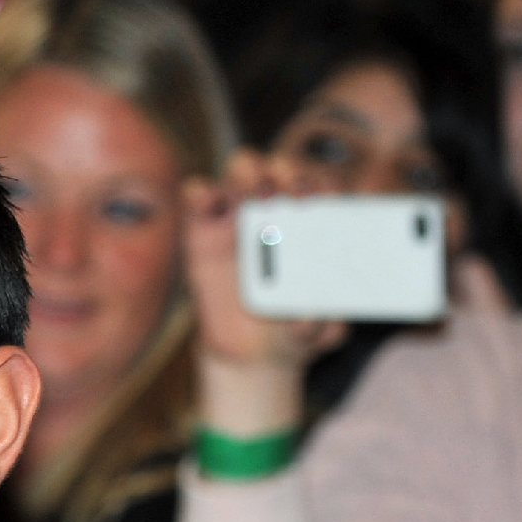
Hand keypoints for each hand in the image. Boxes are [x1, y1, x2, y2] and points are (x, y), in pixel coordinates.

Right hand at [182, 150, 346, 437]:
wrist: (249, 351)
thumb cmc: (293, 333)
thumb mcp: (316, 335)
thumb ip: (317, 327)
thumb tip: (306, 315)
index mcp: (315, 227)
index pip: (322, 188)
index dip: (318, 185)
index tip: (313, 195)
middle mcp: (280, 214)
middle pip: (283, 171)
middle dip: (284, 170)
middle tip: (282, 187)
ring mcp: (240, 220)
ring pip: (243, 174)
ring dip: (246, 173)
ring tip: (248, 193)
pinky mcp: (204, 233)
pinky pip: (200, 199)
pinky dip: (201, 192)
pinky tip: (207, 199)